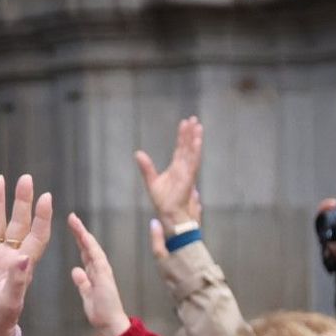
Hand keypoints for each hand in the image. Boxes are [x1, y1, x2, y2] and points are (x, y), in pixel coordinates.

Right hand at [0, 174, 51, 335]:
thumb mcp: (9, 302)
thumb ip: (17, 281)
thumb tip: (24, 257)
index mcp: (23, 266)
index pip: (36, 236)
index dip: (42, 217)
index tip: (46, 196)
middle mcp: (8, 258)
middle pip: (18, 223)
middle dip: (22, 201)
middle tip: (25, 178)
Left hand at [67, 213, 129, 335]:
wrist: (112, 325)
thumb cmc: (101, 313)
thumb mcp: (87, 295)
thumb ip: (82, 283)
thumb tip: (76, 270)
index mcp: (94, 273)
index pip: (85, 252)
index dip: (79, 238)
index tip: (71, 225)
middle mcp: (100, 269)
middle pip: (88, 246)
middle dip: (80, 231)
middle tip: (72, 216)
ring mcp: (103, 272)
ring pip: (93, 248)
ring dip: (84, 234)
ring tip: (75, 222)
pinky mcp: (105, 277)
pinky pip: (97, 258)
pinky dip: (91, 247)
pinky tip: (85, 237)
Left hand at [136, 117, 203, 242]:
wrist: (169, 216)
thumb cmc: (163, 202)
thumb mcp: (151, 182)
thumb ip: (146, 167)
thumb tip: (138, 153)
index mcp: (177, 168)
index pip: (181, 148)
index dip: (183, 136)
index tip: (185, 123)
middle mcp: (184, 169)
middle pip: (188, 147)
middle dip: (191, 133)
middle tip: (194, 119)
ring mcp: (187, 173)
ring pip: (192, 153)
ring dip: (195, 139)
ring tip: (198, 126)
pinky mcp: (188, 179)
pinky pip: (193, 163)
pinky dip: (195, 152)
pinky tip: (197, 141)